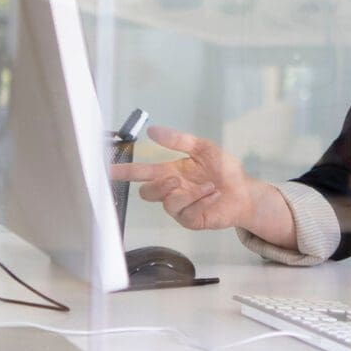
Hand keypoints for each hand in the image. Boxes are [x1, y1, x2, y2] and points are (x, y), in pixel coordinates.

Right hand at [110, 126, 254, 230]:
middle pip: (147, 193)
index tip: (106, 170)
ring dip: (191, 192)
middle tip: (176, 178)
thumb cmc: (224, 171)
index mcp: (169, 172)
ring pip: (169, 203)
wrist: (244, 191)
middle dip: (159, 186)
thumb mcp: (203, 148)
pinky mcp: (192, 220)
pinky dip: (202, 201)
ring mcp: (180, 208)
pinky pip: (187, 213)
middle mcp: (171, 191)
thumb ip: (178, 140)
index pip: (141, 173)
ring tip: (209, 185)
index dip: (123, 172)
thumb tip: (152, 130)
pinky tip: (214, 195)